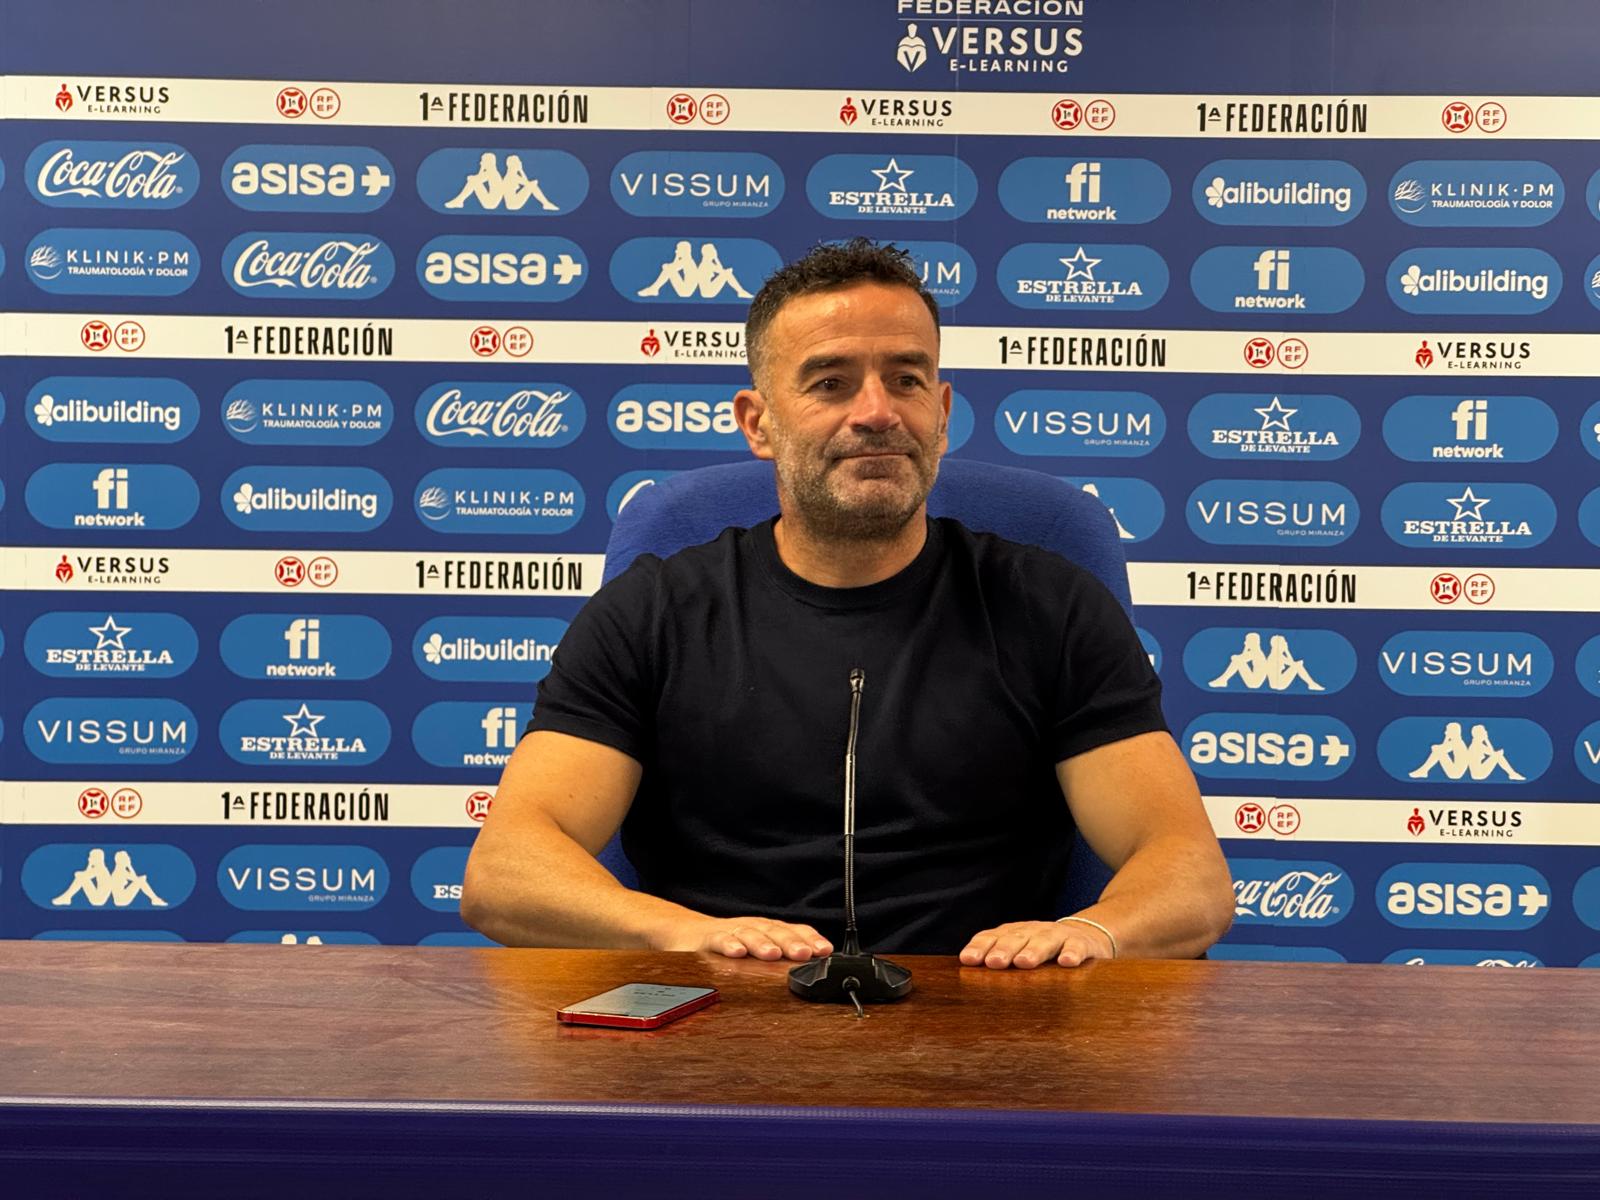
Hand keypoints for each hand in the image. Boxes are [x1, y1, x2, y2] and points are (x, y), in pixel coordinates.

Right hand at [668, 916, 833, 961]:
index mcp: (768, 931)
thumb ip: (782, 958)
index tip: (825, 951)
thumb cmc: (729, 943)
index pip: (793, 931)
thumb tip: (815, 969)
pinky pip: (719, 941)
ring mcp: (731, 932)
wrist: (688, 933)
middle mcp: (753, 928)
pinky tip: (737, 952)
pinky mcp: (708, 939)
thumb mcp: (758, 949)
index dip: (810, 939)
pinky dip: (728, 945)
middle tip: (806, 953)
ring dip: (762, 943)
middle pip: (775, 932)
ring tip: (773, 954)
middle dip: (791, 943)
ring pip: (749, 934)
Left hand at [959, 920, 1113, 969]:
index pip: (993, 937)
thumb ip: (999, 962)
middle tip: (994, 963)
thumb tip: (967, 978)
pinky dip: (1072, 953)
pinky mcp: (1082, 943)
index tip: (968, 960)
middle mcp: (1033, 931)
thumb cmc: (1044, 950)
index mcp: (1014, 934)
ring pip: (1044, 940)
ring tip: (1024, 962)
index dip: (980, 947)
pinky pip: (1077, 947)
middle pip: (1016, 938)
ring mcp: (1058, 935)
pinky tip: (1067, 962)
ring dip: (1034, 950)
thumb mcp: (1020, 952)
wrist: (1087, 935)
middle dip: (1004, 949)